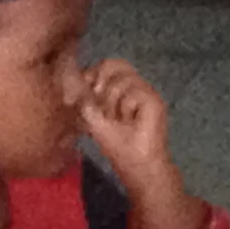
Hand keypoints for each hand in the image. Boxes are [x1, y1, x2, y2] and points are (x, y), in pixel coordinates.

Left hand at [79, 59, 174, 192]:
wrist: (137, 165)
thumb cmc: (116, 144)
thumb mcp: (92, 117)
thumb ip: (85, 96)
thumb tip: (74, 78)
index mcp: (123, 87)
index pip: (108, 64)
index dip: (93, 73)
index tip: (87, 93)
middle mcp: (136, 85)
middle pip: (115, 63)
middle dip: (101, 85)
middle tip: (102, 107)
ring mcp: (147, 91)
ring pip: (122, 79)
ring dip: (112, 102)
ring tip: (118, 120)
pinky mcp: (155, 101)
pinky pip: (133, 93)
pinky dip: (125, 109)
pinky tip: (130, 122)